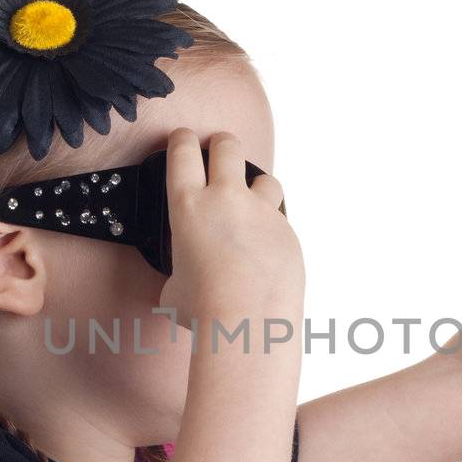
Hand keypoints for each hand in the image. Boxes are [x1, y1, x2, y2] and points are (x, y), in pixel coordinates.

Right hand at [156, 128, 303, 331]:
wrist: (248, 321)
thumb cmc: (205, 309)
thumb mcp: (174, 289)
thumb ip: (178, 275)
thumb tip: (180, 286)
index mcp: (188, 206)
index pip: (183, 150)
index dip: (182, 140)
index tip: (183, 140)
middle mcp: (226, 200)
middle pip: (227, 146)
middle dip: (222, 144)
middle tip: (218, 152)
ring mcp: (261, 212)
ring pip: (264, 178)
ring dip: (255, 185)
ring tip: (249, 204)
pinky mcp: (287, 231)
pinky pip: (280, 220)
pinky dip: (271, 230)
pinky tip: (264, 253)